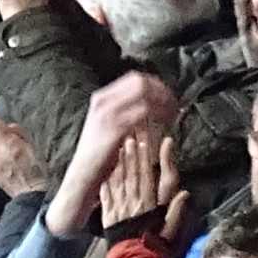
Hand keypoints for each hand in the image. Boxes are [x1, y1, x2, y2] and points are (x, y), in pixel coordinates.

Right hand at [49, 69, 179, 238]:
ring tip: (173, 114)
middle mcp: (103, 102)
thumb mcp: (108, 128)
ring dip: (162, 102)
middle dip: (161, 91)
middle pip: (139, 82)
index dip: (156, 85)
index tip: (168, 97)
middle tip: (174, 104)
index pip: (134, 79)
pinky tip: (165, 125)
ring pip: (143, 94)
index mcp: (102, 99)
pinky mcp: (115, 127)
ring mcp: (107, 113)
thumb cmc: (99, 157)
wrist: (83, 177)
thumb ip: (124, 115)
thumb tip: (147, 106)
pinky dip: (157, 115)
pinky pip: (142, 112)